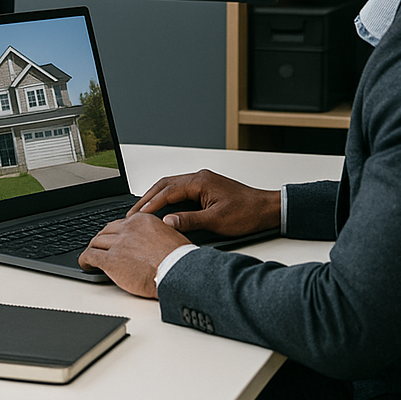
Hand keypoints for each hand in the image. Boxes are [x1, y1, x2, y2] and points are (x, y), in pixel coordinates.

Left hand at [78, 212, 189, 297]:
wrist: (179, 273)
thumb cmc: (179, 260)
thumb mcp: (170, 235)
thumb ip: (155, 233)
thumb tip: (152, 239)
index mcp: (141, 221)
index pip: (120, 224)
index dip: (114, 233)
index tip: (113, 239)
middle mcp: (127, 229)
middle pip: (106, 232)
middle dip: (102, 240)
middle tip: (100, 247)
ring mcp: (118, 244)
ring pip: (96, 243)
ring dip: (93, 250)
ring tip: (91, 256)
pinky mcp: (111, 261)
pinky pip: (90, 256)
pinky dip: (85, 260)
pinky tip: (85, 264)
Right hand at [128, 169, 280, 236]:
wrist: (267, 209)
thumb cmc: (247, 213)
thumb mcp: (217, 221)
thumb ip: (190, 220)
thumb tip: (167, 222)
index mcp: (199, 181)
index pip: (167, 191)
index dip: (151, 204)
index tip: (138, 215)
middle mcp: (198, 177)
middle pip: (164, 185)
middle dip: (147, 198)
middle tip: (133, 213)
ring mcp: (201, 181)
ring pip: (170, 185)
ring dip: (155, 196)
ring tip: (141, 210)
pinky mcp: (204, 188)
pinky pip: (179, 189)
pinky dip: (166, 197)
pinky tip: (161, 206)